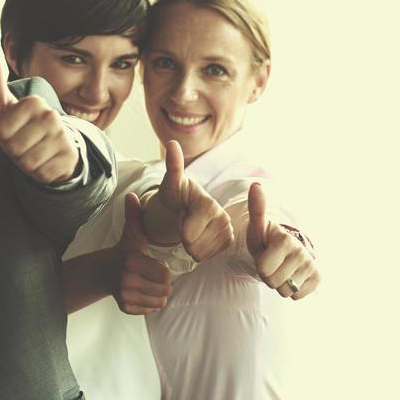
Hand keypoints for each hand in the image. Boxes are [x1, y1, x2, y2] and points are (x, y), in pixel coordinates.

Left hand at [0, 46, 78, 184]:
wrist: (52, 148)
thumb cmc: (21, 126)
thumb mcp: (4, 105)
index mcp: (34, 102)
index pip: (3, 131)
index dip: (4, 137)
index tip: (13, 130)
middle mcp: (52, 117)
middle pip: (15, 148)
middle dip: (15, 151)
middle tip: (23, 143)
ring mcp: (63, 137)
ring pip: (28, 162)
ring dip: (26, 162)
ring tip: (33, 152)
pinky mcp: (70, 158)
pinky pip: (42, 174)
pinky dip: (39, 173)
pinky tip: (46, 162)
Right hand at [115, 192, 171, 313]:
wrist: (105, 271)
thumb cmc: (125, 251)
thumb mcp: (131, 233)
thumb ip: (134, 215)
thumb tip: (131, 195)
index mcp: (131, 262)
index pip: (164, 273)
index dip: (162, 268)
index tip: (153, 263)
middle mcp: (126, 281)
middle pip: (164, 289)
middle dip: (163, 283)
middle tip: (151, 275)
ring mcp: (125, 296)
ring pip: (160, 300)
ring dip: (158, 293)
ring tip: (148, 283)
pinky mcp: (125, 308)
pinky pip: (152, 309)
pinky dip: (151, 303)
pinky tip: (142, 292)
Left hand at [143, 141, 233, 260]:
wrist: (186, 202)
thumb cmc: (177, 192)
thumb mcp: (171, 181)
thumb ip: (173, 165)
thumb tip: (172, 143)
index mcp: (209, 204)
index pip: (189, 233)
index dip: (180, 227)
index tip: (181, 214)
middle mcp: (223, 217)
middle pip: (195, 245)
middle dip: (184, 236)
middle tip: (185, 221)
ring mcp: (228, 229)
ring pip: (201, 253)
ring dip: (191, 244)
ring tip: (191, 227)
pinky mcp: (228, 239)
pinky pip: (209, 256)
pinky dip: (199, 250)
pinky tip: (198, 235)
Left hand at [246, 182, 319, 298]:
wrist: (286, 249)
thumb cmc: (267, 238)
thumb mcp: (257, 226)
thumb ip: (256, 209)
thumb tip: (256, 185)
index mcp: (286, 240)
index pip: (263, 269)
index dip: (259, 265)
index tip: (264, 254)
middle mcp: (302, 252)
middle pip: (272, 282)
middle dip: (268, 275)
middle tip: (272, 262)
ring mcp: (311, 266)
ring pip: (284, 290)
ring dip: (279, 283)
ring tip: (280, 268)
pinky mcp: (317, 278)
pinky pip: (297, 296)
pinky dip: (291, 290)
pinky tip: (291, 275)